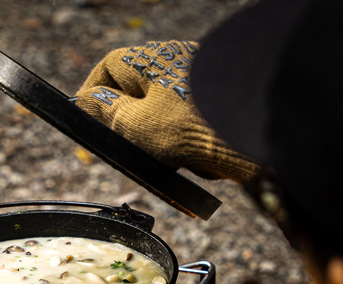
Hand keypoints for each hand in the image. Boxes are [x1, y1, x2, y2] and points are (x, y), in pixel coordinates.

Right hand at [74, 41, 258, 182]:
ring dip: (162, 144)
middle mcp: (177, 65)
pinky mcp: (221, 109)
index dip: (93, 94)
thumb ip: (106, 113)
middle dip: (132, 128)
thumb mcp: (134, 126)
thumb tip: (86, 100)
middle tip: (130, 151)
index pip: (110, 68)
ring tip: (170, 162)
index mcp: (152, 60)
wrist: (256, 138)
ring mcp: (201, 85)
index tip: (87, 120)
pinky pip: (193, 130)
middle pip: (138, 94)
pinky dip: (189, 149)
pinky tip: (197, 163)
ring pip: (166, 117)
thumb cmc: (190, 129)